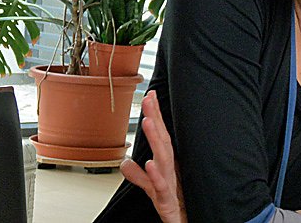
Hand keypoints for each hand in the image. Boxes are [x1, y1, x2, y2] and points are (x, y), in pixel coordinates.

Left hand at [121, 90, 186, 222]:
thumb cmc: (175, 205)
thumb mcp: (153, 189)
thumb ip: (139, 176)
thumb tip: (125, 163)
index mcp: (167, 165)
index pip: (160, 136)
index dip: (156, 116)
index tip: (151, 95)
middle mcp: (170, 170)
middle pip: (163, 140)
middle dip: (156, 118)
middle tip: (149, 98)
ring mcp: (170, 183)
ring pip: (164, 158)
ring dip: (156, 139)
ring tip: (149, 121)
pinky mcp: (168, 201)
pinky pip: (161, 187)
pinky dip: (155, 175)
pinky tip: (149, 163)